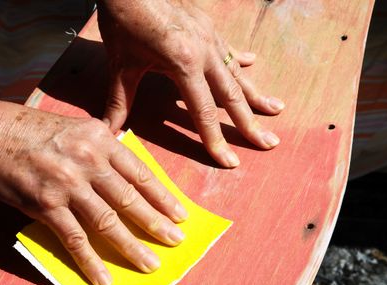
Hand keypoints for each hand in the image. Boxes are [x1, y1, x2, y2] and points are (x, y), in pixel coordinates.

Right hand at [0, 101, 187, 284]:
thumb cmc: (34, 130)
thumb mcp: (78, 128)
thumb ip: (105, 149)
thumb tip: (129, 171)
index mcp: (101, 140)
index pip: (141, 173)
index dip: (163, 197)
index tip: (179, 214)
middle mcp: (89, 162)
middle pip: (131, 199)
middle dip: (156, 223)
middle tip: (175, 241)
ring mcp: (68, 185)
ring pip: (108, 222)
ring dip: (132, 246)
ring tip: (150, 264)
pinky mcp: (46, 206)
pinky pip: (74, 239)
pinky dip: (91, 261)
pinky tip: (103, 278)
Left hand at [97, 0, 283, 167]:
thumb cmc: (123, 20)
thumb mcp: (122, 64)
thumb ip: (120, 101)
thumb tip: (110, 132)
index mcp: (183, 63)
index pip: (203, 112)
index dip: (216, 140)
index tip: (231, 162)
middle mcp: (204, 52)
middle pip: (232, 96)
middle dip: (251, 123)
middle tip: (270, 142)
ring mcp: (210, 37)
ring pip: (237, 73)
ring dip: (256, 94)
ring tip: (276, 109)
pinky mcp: (208, 26)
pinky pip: (229, 49)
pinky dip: (241, 60)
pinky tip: (255, 64)